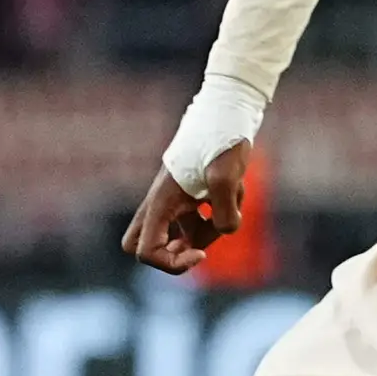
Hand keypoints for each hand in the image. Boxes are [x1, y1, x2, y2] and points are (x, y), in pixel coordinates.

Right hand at [122, 142, 250, 274]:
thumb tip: (225, 230)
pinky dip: (218, 217)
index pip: (145, 252)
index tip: (201, 253)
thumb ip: (225, 212)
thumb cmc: (221, 140)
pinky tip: (235, 193)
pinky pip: (199, 222)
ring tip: (233, 197)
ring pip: (180, 236)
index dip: (173, 263)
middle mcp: (161, 203)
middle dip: (173, 256)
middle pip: (141, 246)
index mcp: (161, 202)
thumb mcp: (227, 175)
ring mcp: (175, 201)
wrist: (226, 112)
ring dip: (210, 230)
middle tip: (198, 248)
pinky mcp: (190, 197)